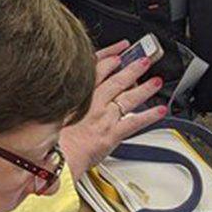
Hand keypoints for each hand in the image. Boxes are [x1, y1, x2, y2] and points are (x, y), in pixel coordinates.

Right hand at [59, 43, 167, 176]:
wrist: (56, 156)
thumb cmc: (50, 139)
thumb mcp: (51, 113)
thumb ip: (61, 103)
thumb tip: (66, 98)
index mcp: (77, 96)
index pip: (95, 71)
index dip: (108, 60)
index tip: (117, 55)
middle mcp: (93, 104)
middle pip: (116, 81)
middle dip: (131, 69)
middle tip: (143, 61)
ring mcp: (105, 118)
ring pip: (128, 98)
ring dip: (144, 88)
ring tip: (156, 81)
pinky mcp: (112, 134)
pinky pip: (135, 122)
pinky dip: (150, 116)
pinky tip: (160, 110)